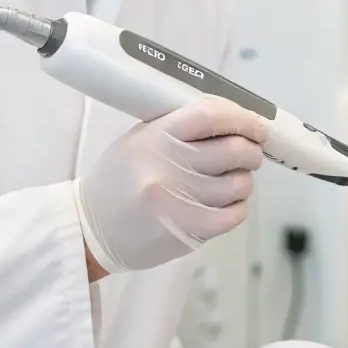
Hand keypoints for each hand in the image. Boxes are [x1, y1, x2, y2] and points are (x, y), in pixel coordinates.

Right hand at [74, 97, 267, 274]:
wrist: (92, 231)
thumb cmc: (118, 180)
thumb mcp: (140, 140)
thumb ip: (181, 127)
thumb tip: (232, 121)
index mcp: (156, 137)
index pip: (210, 115)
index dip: (241, 117)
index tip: (255, 124)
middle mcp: (169, 167)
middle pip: (234, 149)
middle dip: (252, 148)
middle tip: (249, 150)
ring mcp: (181, 202)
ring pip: (240, 183)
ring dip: (245, 177)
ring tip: (232, 177)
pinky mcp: (191, 232)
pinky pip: (236, 213)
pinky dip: (239, 204)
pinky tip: (227, 201)